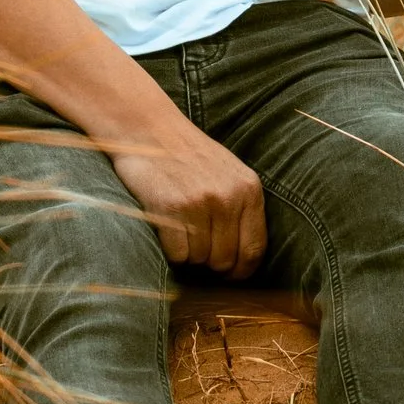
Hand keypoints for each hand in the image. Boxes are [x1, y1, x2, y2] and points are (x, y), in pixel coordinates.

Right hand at [109, 126, 268, 275]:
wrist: (148, 128)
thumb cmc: (187, 155)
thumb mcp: (228, 173)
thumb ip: (241, 208)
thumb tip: (246, 260)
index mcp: (249, 189)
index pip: (255, 250)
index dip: (242, 271)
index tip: (230, 275)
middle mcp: (228, 197)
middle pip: (225, 261)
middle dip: (209, 262)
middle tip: (195, 245)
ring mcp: (200, 203)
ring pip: (199, 260)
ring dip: (188, 254)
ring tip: (179, 227)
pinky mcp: (171, 209)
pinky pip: (177, 254)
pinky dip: (170, 249)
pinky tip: (165, 227)